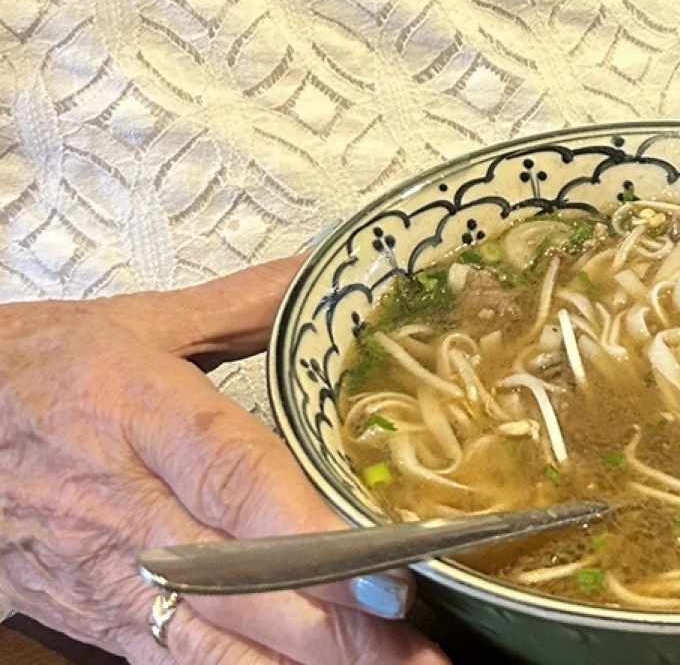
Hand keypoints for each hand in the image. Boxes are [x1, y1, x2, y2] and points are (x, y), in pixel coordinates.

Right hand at [0, 259, 449, 664]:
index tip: (388, 573)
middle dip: (337, 627)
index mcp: (145, 416)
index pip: (237, 481)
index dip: (314, 535)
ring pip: (210, 644)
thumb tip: (327, 268)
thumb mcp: (143, 321)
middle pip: (240, 582)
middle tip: (422, 647)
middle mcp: (128, 509)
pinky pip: (174, 664)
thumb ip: (245, 303)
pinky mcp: (90, 618)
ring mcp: (105, 577)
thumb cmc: (43, 367)